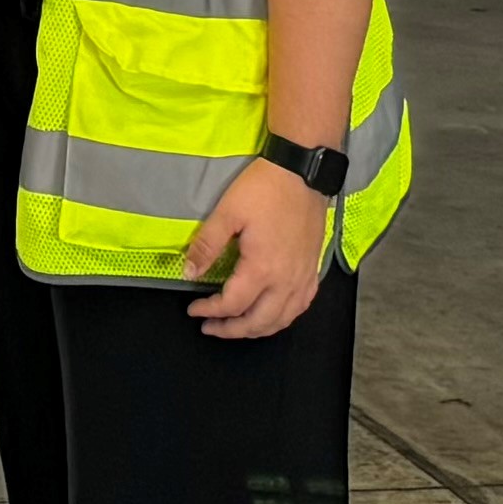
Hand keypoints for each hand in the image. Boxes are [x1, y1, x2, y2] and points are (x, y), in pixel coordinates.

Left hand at [184, 158, 333, 337]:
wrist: (302, 174)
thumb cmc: (264, 190)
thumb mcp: (227, 213)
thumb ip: (207, 245)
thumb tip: (188, 272)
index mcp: (263, 269)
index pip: (233, 304)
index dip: (211, 311)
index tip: (194, 310)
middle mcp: (287, 281)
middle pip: (259, 322)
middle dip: (232, 330)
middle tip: (210, 327)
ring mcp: (303, 278)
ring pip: (282, 320)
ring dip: (257, 329)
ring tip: (236, 327)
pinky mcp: (313, 271)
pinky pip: (300, 307)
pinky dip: (282, 318)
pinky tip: (271, 314)